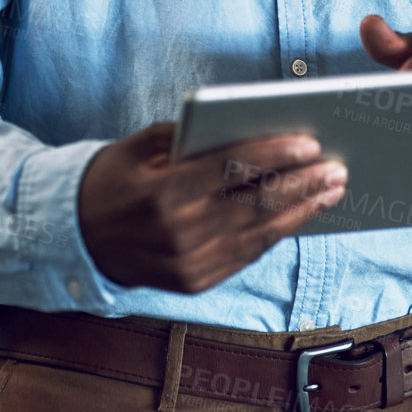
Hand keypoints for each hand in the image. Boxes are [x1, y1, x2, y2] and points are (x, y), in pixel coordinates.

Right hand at [78, 121, 347, 292]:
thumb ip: (188, 137)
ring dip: (301, 212)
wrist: (75, 238)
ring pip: (258, 236)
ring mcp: (187, 265)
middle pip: (254, 206)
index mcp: (160, 194)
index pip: (229, 170)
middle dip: (302, 185)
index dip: (273, 156)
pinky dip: (276, 234)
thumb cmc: (111, 179)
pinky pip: (246, 255)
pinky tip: (300, 214)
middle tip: (337, 167)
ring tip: (331, 190)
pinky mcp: (195, 283)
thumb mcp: (138, 147)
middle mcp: (177, 235)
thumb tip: (248, 128)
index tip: (310, 142)